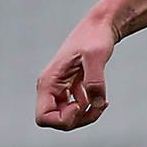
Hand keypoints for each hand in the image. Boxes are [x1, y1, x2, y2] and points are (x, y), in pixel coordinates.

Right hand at [35, 10, 118, 130]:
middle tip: (99, 105)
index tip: (81, 104)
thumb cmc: (95, 37)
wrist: (101, 25)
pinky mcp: (71, 87)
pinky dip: (90, 109)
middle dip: (78, 120)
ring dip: (85, 116)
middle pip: (56, 121)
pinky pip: (76, 108)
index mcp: (49, 82)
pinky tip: (103, 100)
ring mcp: (60, 88)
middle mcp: (51, 88)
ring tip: (103, 103)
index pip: (43, 118)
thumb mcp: (97, 56)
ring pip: (67, 117)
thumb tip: (97, 103)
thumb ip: (95, 80)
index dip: (63, 120)